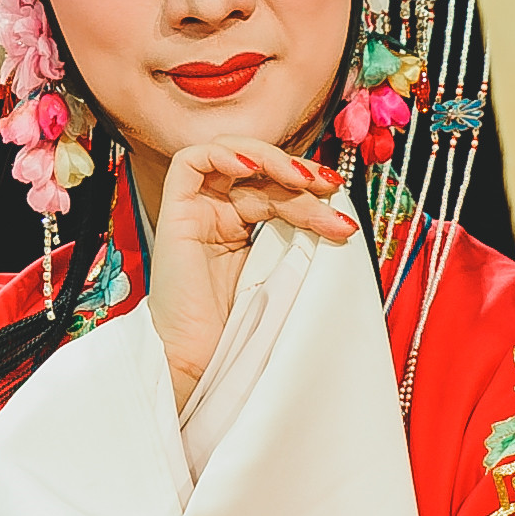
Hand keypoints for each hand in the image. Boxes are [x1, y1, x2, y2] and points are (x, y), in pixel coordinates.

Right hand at [146, 135, 356, 404]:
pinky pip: (190, 162)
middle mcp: (218, 213)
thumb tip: (339, 218)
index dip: (309, 188)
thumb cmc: (238, 328)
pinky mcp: (175, 212)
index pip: (277, 188)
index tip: (339, 199)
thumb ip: (298, 240)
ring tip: (303, 179)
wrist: (200, 360)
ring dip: (273, 160)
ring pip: (233, 157)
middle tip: (331, 189)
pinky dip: (225, 155)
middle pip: (261, 174)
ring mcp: (196, 210)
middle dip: (300, 176)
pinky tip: (255, 168)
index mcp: (241, 227)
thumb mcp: (281, 272)